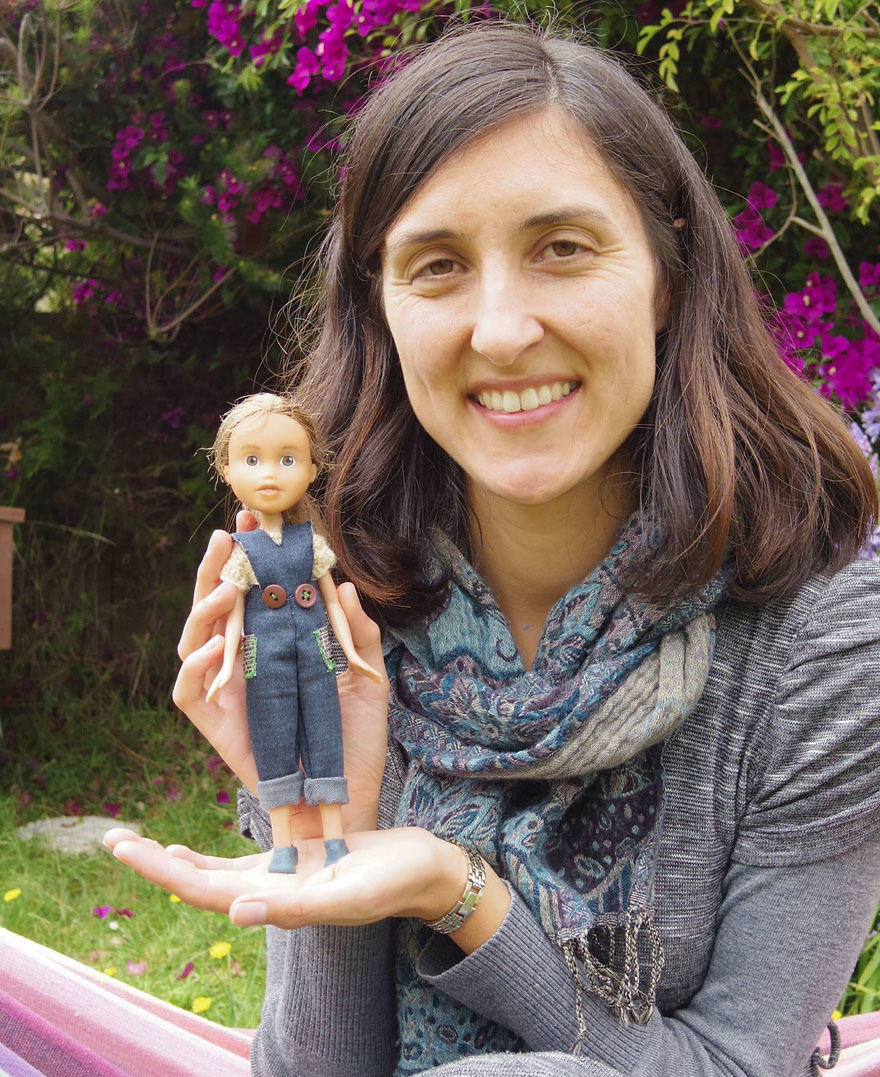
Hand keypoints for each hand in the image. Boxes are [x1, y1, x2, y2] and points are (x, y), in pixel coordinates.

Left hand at [104, 826, 465, 929]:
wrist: (424, 871)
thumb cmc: (396, 879)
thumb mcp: (351, 891)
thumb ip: (296, 906)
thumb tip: (235, 912)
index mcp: (279, 903)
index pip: (204, 890)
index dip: (162, 870)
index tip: (124, 847)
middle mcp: (270, 895)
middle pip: (197, 882)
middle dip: (153, 864)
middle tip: (111, 839)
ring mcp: (279, 881)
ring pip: (211, 875)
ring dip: (170, 862)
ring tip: (133, 844)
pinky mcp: (292, 864)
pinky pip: (236, 865)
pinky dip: (204, 859)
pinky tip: (183, 850)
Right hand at [174, 513, 388, 831]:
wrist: (347, 797)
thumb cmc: (354, 739)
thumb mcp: (367, 678)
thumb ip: (358, 634)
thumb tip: (344, 585)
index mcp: (275, 647)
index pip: (251, 594)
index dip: (249, 560)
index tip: (257, 523)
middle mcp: (243, 664)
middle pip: (216, 608)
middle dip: (218, 568)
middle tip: (230, 534)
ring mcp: (226, 694)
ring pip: (194, 642)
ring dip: (204, 610)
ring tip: (226, 586)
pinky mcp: (216, 727)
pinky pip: (190, 692)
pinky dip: (197, 667)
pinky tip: (218, 645)